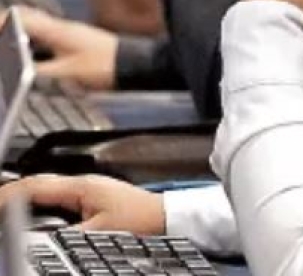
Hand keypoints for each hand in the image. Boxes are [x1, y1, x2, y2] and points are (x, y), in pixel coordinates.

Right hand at [0, 175, 163, 233]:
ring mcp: (88, 189)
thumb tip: (39, 240)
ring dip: (28, 198)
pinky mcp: (93, 198)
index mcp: (81, 186)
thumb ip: (67, 236)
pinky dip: (43, 204)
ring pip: (48, 191)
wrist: (166, 217)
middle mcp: (82, 183)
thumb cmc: (141, 220)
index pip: (35, 186)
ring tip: (8, 209)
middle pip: (38, 185)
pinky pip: (59, 198)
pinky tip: (37, 216)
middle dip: (14, 194)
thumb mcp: (99, 233)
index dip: (9, 194)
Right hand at [6, 7, 116, 89]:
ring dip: (19, 32)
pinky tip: (31, 55)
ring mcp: (69, 33)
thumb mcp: (66, 74)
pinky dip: (33, 41)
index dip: (1, 21)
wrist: (134, 65)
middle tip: (0, 34)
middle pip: (27, 18)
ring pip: (38, 26)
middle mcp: (62, 27)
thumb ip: (38, 71)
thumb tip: (16, 69)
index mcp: (56, 31)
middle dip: (7, 24)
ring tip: (8, 45)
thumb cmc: (103, 67)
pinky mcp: (76, 42)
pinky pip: (47, 35)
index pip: (20, 17)